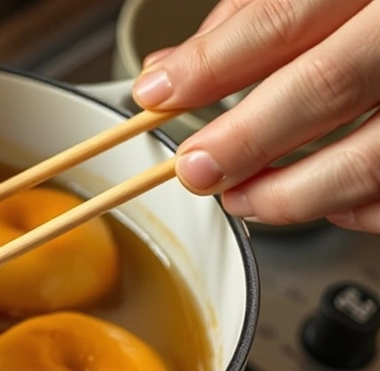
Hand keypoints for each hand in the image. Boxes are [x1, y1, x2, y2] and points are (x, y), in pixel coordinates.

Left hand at [131, 0, 379, 232]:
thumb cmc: (371, 5)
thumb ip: (256, 12)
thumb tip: (175, 63)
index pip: (281, 18)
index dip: (210, 64)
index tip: (156, 92)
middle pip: (328, 83)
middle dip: (247, 138)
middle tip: (196, 168)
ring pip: (376, 153)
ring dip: (297, 191)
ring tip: (245, 200)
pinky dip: (364, 206)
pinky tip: (328, 206)